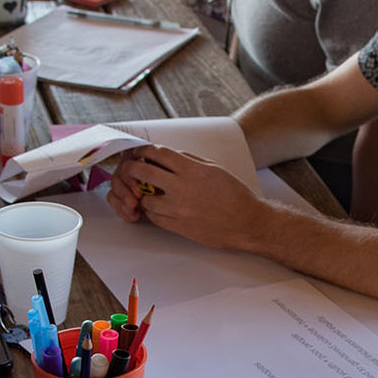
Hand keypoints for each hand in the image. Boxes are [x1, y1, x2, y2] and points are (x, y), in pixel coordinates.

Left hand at [106, 148, 264, 249]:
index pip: (158, 154)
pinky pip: (154, 218)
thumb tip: (166, 156)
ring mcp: (179, 209)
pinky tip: (157, 208)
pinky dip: (152, 211)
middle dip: (132, 168)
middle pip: (144, 173)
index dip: (143, 150)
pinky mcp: (179, 226)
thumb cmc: (233, 194)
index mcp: (192, 170)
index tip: (138, 152)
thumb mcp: (213, 168)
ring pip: (145, 199)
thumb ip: (188, 160)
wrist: (246, 221)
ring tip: (147, 192)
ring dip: (143, 194)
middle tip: (130, 168)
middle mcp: (183, 188)